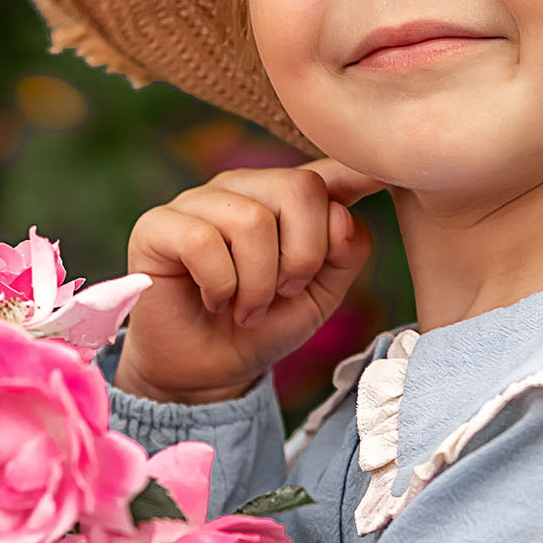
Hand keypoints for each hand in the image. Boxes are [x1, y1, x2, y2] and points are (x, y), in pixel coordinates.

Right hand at [117, 157, 378, 405]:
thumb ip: (343, 254)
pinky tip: (215, 302)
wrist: (208, 372)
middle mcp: (242, 188)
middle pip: (298, 188)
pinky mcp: (158, 226)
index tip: (384, 178)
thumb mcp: (319, 296)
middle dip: (304, 256)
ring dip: (258, 283)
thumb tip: (343, 215)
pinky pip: (204, 242)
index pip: (325, 172)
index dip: (356, 170)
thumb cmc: (263, 327)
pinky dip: (220, 285)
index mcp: (283, 198)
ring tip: (247, 307)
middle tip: (284, 293)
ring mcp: (197, 202)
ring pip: (253, 221)